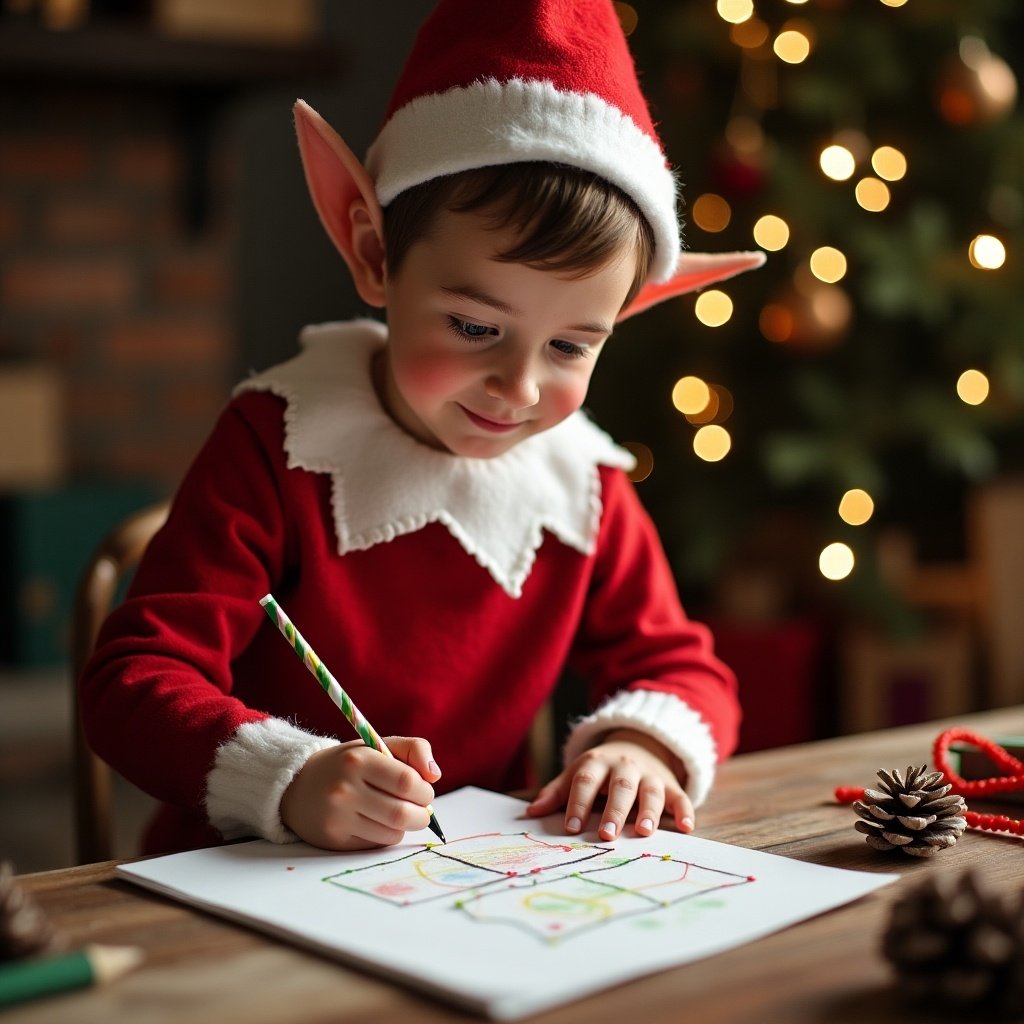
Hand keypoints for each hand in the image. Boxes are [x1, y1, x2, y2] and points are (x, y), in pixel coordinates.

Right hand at [280, 736, 440, 850]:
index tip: (424, 791)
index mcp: (359, 760)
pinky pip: (376, 844)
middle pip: (403, 813)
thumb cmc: (348, 764)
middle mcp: (345, 789)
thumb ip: (413, 749)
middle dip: (421, 815)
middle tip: (419, 810)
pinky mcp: (334, 840)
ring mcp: (337, 817)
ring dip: (404, 826)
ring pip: (392, 833)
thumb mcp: (377, 746)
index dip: (424, 790)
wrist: (297, 785)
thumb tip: (435, 775)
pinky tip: (376, 822)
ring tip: (396, 813)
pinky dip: (385, 835)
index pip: (407, 782)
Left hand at [525, 729, 693, 840]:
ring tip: (644, 832)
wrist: (638, 743)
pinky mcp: (670, 784)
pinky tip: (686, 827)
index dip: (577, 802)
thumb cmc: (601, 769)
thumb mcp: (578, 772)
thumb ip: (556, 792)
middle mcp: (625, 766)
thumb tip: (530, 813)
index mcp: (597, 763)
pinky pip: (680, 796)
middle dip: (613, 810)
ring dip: (648, 811)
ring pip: (651, 791)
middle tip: (606, 834)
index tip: (570, 827)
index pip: (585, 780)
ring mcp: (650, 775)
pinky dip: (685, 810)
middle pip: (620, 786)